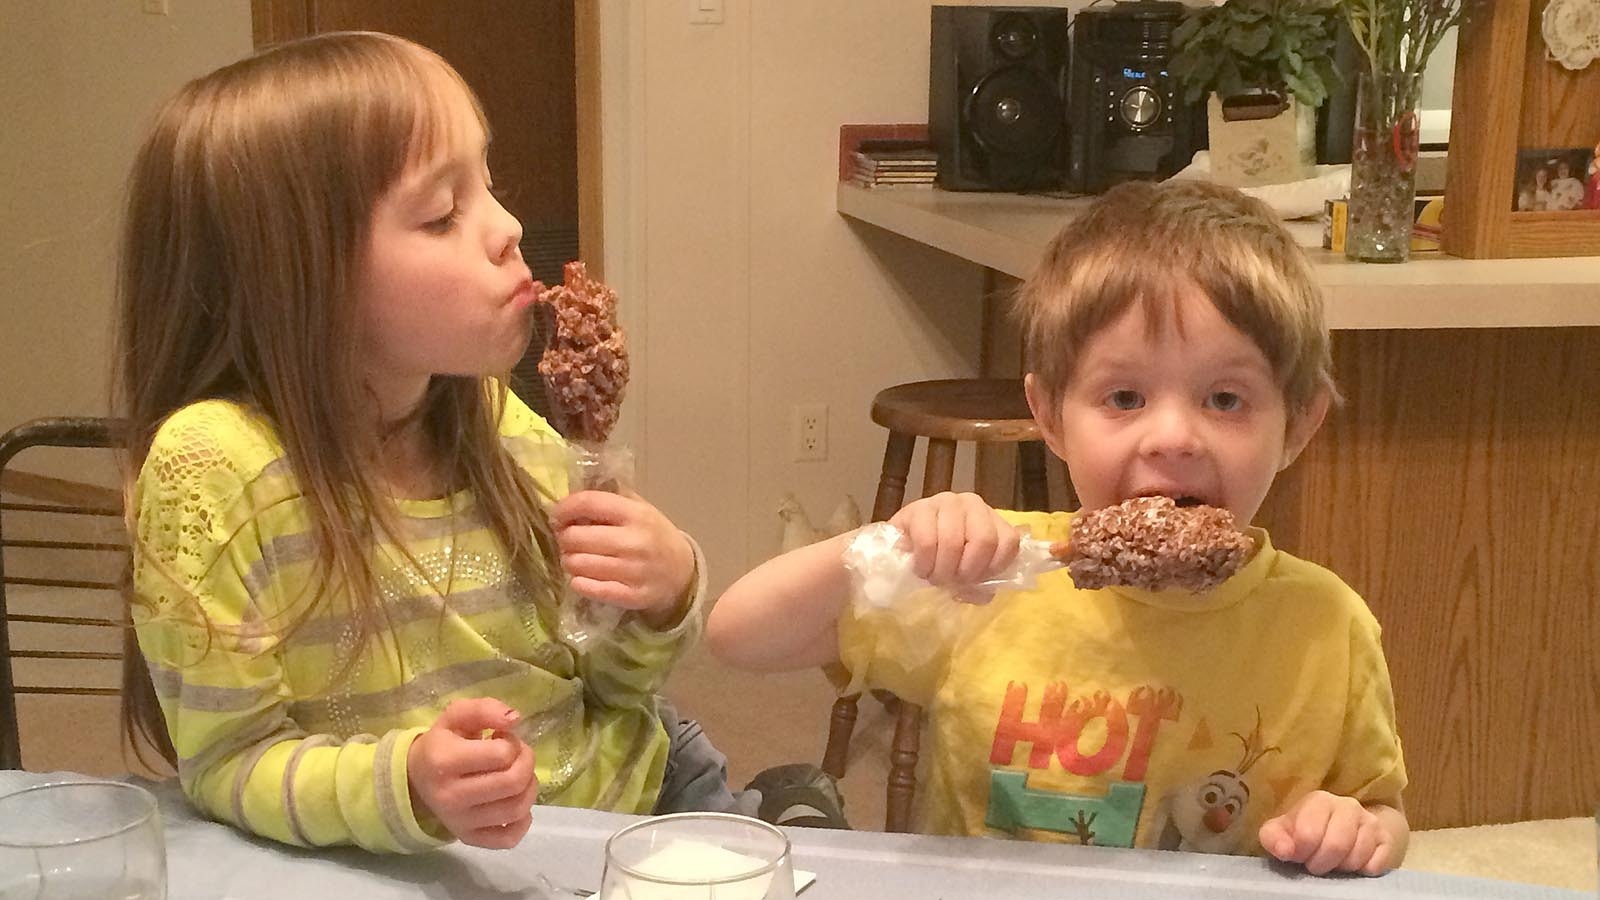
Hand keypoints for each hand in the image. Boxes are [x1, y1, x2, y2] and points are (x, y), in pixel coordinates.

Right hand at [407, 698, 537, 848]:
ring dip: (529, 787)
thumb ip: (484, 709)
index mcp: (444, 761)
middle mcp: (451, 796)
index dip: (511, 742)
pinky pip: (509, 838)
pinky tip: (515, 802)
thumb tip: (514, 719)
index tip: (502, 738)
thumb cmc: (442, 743)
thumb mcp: (456, 716)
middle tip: (517, 754)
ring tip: (517, 774)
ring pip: (517, 809)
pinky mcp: (469, 839)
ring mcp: (460, 822)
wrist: (416, 779)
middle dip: (526, 761)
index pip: (501, 754)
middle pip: (513, 782)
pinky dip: (523, 820)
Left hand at [550, 490, 695, 620]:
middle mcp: (635, 542)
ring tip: (576, 558)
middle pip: (576, 537)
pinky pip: (590, 589)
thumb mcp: (639, 509)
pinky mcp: (632, 596)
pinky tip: (581, 578)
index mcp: (636, 514)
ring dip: (569, 561)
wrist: (682, 572)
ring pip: (578, 565)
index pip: (589, 503)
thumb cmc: (654, 535)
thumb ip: (609, 499)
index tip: (557, 515)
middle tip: (567, 540)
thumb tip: (571, 495)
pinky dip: (579, 583)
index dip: (565, 508)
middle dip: (564, 538)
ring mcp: (634, 571)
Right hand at [888, 492, 1019, 599]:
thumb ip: (981, 584)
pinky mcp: (918, 508)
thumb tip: (983, 594)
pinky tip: (921, 569)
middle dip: (966, 571)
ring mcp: (946, 502)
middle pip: (984, 540)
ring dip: (942, 570)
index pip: (1008, 542)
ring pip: (953, 541)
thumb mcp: (967, 572)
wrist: (903, 546)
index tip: (975, 581)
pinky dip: (924, 563)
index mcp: (992, 519)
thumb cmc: (941, 559)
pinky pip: (926, 541)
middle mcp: (973, 504)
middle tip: (951, 581)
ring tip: (934, 577)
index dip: (992, 569)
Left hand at [1258, 791, 1396, 875]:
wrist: (1343, 829)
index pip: (1309, 833)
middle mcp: (1348, 806)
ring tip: (1333, 863)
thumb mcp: (1282, 831)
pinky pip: (1375, 865)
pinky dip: (1361, 872)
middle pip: (1336, 845)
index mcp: (1320, 800)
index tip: (1299, 856)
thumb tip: (1284, 851)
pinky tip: (1352, 866)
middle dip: (1321, 863)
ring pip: (1356, 857)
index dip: (1301, 852)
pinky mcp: (1386, 840)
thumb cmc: (1306, 831)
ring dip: (1340, 869)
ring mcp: (1371, 822)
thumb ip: (1273, 838)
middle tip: (1315, 865)